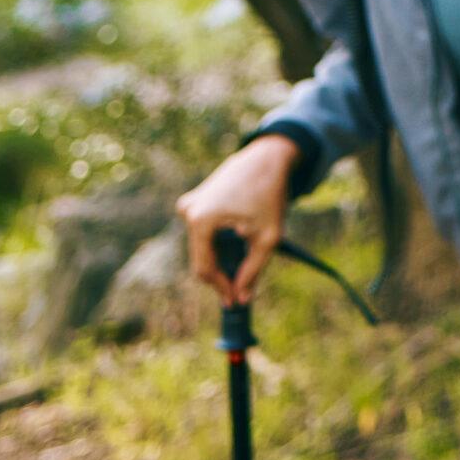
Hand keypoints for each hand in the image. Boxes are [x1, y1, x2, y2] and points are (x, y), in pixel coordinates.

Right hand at [176, 135, 297, 304]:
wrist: (269, 157)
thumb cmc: (271, 194)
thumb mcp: (268, 237)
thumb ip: (254, 270)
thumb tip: (242, 298)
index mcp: (200, 220)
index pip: (204, 268)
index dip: (221, 288)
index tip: (236, 302)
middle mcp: (188, 212)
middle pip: (202, 258)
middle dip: (222, 275)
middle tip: (242, 290)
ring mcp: (190, 204)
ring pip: (204, 246)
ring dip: (222, 258)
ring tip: (243, 265)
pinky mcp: (197, 200)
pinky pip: (206, 231)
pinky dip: (220, 242)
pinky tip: (240, 239)